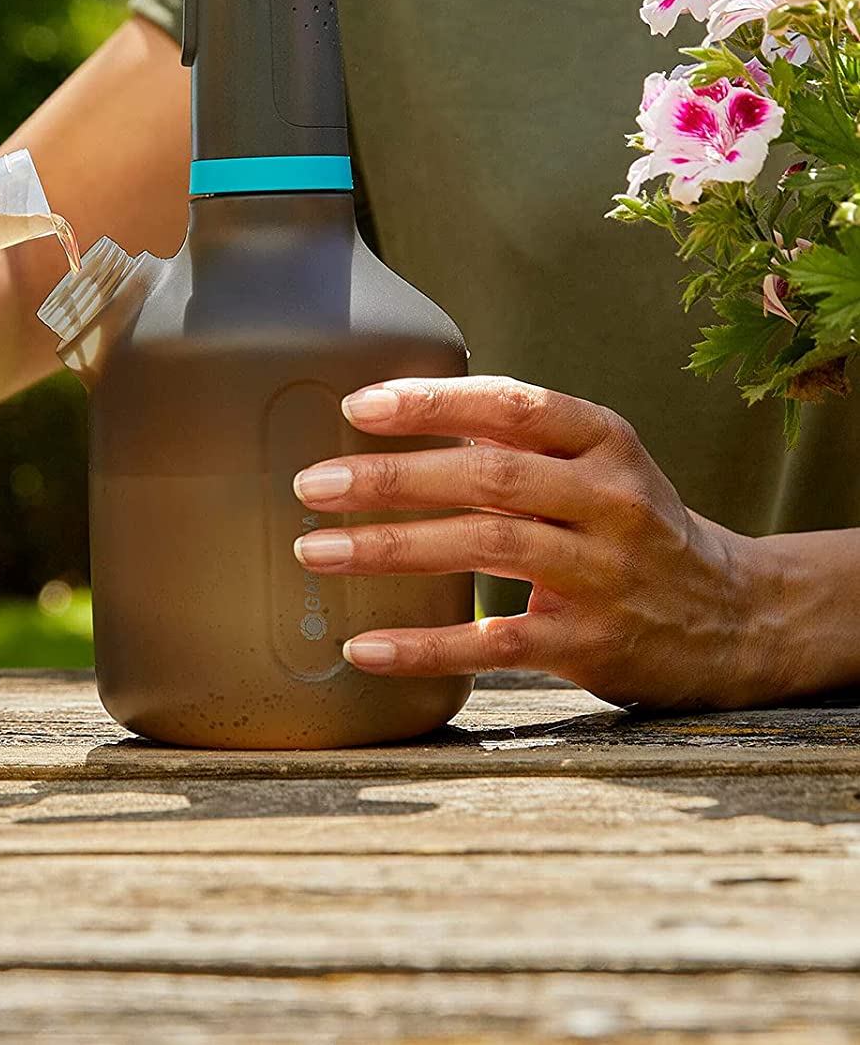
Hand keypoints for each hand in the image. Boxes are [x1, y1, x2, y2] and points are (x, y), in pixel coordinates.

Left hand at [291, 376, 779, 710]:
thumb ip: (513, 435)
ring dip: (390, 549)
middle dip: (391, 478)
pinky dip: (424, 646)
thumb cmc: (632, 523)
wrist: (735, 616)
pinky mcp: (589, 643)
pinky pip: (494, 643)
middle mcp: (610, 500)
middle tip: (314, 484)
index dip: (432, 402)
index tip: (357, 406)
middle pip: (487, 477)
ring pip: (484, 548)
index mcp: (605, 442)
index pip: (512, 405)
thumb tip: (405, 407)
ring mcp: (603, 573)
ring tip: (317, 549)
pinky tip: (365, 647)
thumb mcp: (596, 462)